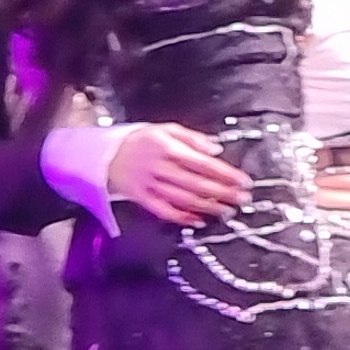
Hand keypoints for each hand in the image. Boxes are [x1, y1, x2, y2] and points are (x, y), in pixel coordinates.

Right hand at [107, 124, 251, 225]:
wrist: (107, 154)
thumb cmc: (140, 141)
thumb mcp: (166, 129)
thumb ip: (192, 138)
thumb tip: (215, 148)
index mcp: (167, 147)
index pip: (203, 162)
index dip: (225, 173)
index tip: (241, 180)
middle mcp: (159, 167)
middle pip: (196, 183)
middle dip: (222, 192)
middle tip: (240, 198)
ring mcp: (149, 184)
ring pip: (183, 198)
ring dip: (207, 206)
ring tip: (226, 210)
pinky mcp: (142, 198)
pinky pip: (164, 210)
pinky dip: (182, 217)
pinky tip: (198, 220)